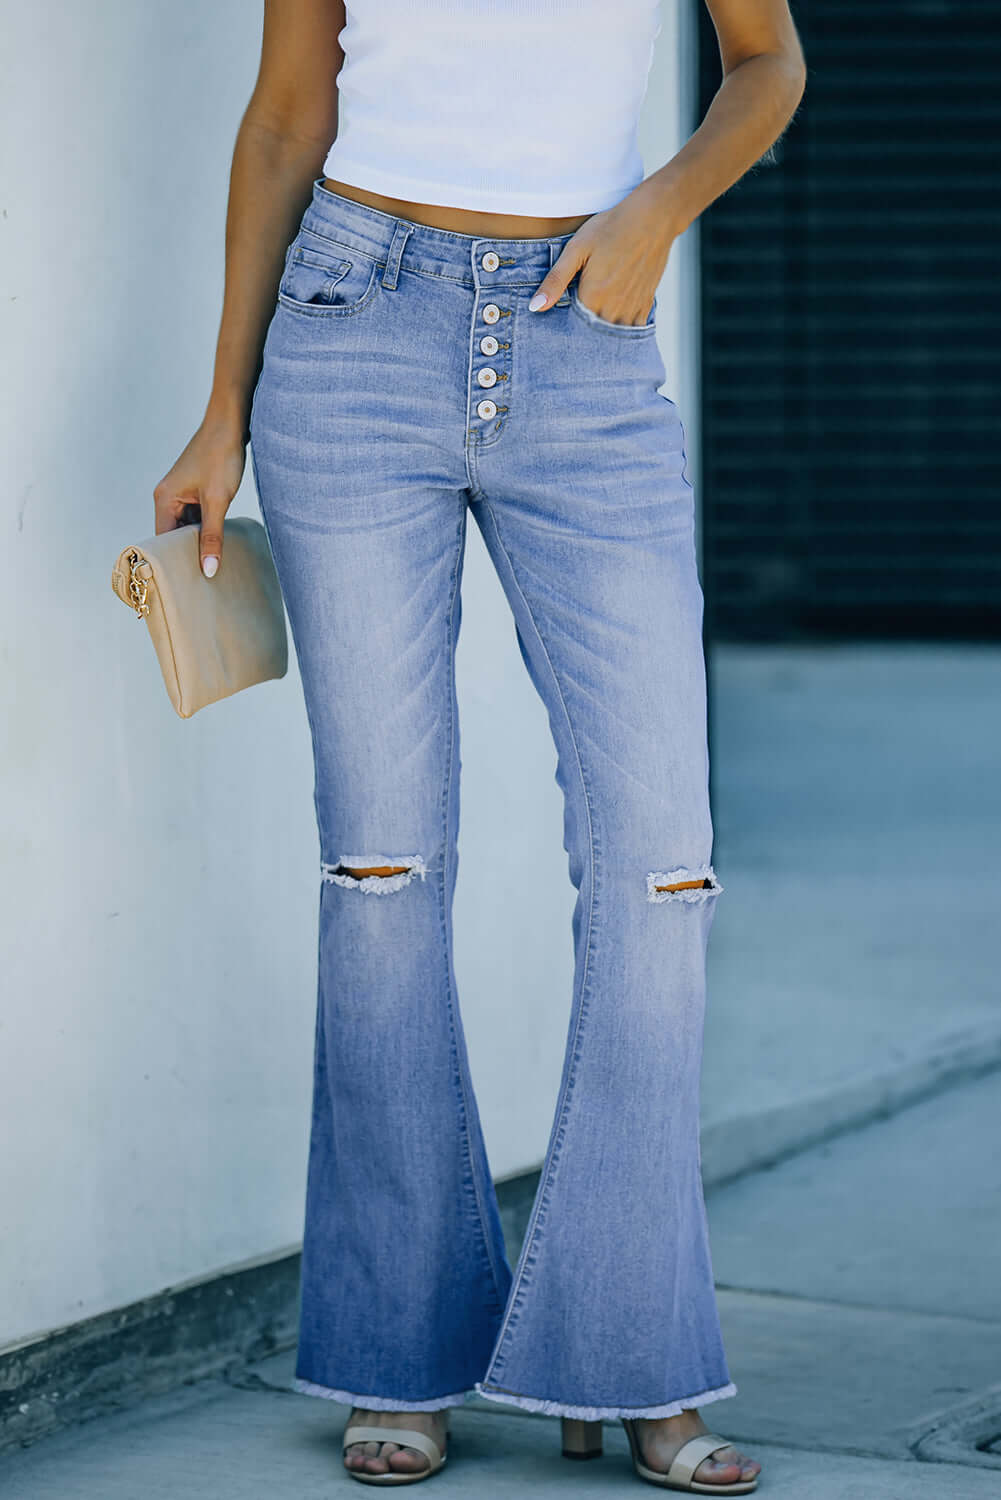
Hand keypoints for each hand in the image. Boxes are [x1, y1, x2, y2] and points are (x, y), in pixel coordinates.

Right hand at [153, 413, 247, 576]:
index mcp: (164, 499)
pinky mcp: (197, 491)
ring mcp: (182, 494)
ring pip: (187, 529)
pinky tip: (220, 545)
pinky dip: (207, 531)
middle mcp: (168, 497)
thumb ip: (213, 537)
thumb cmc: (221, 455)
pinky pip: (198, 519)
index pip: (161, 542)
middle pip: (173, 537)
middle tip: (201, 585)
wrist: (232, 422)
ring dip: (199, 544)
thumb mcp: (218, 500)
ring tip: (211, 569)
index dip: (171, 564)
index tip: (182, 587)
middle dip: (186, 556)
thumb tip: (209, 570)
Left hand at [528, 188, 676, 326]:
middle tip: (578, 321)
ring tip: (596, 317)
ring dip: (603, 333)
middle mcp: (614, 309)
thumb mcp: (576, 249)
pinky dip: (622, 328)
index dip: (566, 325)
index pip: (573, 327)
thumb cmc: (611, 228)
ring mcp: (632, 308)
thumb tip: (535, 307)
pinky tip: (614, 317)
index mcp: (593, 298)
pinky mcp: (646, 303)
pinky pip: (632, 329)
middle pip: (593, 334)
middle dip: (584, 332)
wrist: (653, 218)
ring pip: (613, 335)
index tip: (562, 317)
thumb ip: (555, 281)